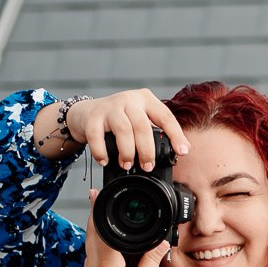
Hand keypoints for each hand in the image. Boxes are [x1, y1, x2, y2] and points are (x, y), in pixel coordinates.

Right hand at [68, 89, 190, 169]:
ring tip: (127, 165)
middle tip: (148, 167)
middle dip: (147, 150)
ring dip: (127, 152)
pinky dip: (101, 151)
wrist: (84, 113)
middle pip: (143, 126)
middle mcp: (129, 100)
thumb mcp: (138, 119)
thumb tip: (175, 154)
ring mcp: (110, 107)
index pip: (165, 117)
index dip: (176, 135)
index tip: (183, 152)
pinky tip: (105, 160)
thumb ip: (152, 132)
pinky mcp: (92, 117)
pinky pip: (97, 136)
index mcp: (146, 100)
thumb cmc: (117, 120)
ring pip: (123, 130)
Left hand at [79, 187, 169, 266]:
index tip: (95, 195)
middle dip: (94, 217)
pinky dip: (97, 256)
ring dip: (96, 237)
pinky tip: (109, 258)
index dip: (97, 210)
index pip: (100, 231)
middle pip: (90, 236)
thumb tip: (161, 244)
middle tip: (96, 199)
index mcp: (107, 266)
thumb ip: (152, 261)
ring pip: (89, 250)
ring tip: (107, 227)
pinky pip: (90, 264)